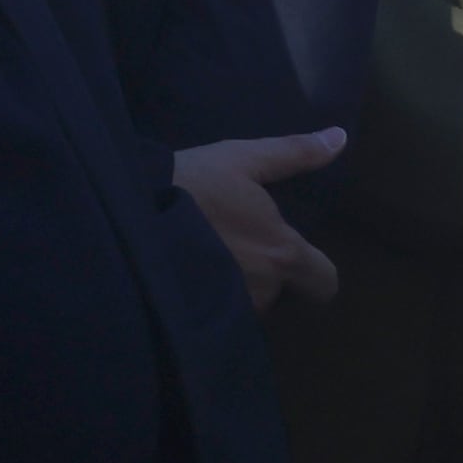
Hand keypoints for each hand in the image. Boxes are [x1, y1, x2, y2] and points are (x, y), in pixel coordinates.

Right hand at [172, 129, 345, 309]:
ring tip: (202, 264)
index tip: (293, 258)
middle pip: (280, 295)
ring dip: (233, 292)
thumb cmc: (189, 187)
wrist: (122, 221)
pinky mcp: (195, 325)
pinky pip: (215, 322)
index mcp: (283, 254)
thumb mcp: (240, 159)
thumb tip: (341, 137)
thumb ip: (294, 153)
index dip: (314, 273)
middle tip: (235, 253)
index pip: (324, 282)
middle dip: (266, 280)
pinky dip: (207, 306)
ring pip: (246, 308)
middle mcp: (264, 292)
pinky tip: (185, 285)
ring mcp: (229, 314)